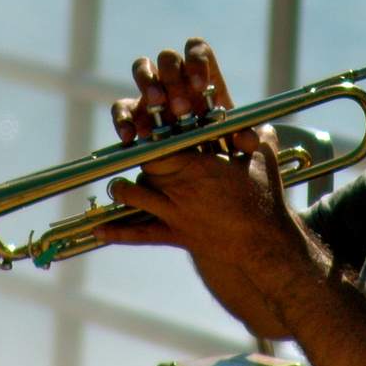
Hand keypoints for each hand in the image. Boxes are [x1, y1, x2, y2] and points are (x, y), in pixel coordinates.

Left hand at [98, 123, 299, 267]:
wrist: (265, 244)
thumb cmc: (265, 198)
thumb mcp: (262, 160)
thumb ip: (258, 136)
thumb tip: (262, 122)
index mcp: (198, 166)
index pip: (161, 145)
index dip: (153, 136)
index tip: (150, 128)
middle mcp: (181, 189)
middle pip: (146, 167)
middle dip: (142, 158)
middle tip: (139, 151)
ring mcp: (175, 214)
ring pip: (137, 196)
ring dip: (124, 189)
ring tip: (117, 185)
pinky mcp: (176, 236)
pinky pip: (142, 234)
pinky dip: (118, 232)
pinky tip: (100, 231)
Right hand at [110, 39, 259, 167]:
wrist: (199, 159)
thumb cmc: (218, 138)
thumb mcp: (233, 137)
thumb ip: (243, 135)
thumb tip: (248, 140)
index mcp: (200, 75)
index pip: (197, 49)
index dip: (196, 61)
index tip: (200, 86)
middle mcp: (174, 77)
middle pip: (169, 57)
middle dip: (173, 79)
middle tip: (182, 109)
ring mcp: (152, 91)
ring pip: (142, 67)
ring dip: (148, 83)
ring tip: (157, 105)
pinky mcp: (134, 112)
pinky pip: (121, 107)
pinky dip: (122, 118)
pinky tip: (129, 136)